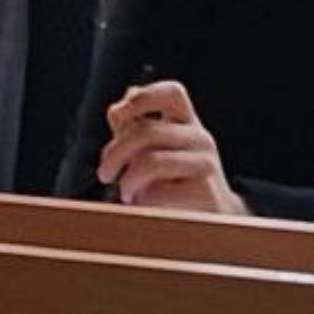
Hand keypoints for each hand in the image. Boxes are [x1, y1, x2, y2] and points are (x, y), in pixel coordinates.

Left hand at [96, 80, 248, 215]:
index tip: (117, 115)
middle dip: (115, 153)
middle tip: (105, 174)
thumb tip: (116, 110)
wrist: (209, 220)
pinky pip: (159, 192)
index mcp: (187, 122)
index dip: (142, 98)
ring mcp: (206, 163)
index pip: (171, 93)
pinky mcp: (206, 191)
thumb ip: (133, 128)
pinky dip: (143, 200)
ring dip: (128, 180)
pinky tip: (145, 204)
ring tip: (125, 193)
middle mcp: (200, 137)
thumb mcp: (151, 150)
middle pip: (146, 131)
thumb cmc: (173, 181)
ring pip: (150, 161)